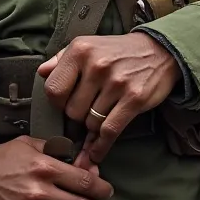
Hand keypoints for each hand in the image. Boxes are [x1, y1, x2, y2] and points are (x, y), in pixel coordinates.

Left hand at [37, 33, 179, 163]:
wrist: (158, 50)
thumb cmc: (116, 51)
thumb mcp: (87, 46)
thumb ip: (61, 59)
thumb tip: (41, 73)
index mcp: (80, 50)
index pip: (53, 90)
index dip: (57, 103)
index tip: (66, 104)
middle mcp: (97, 65)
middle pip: (72, 111)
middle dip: (77, 116)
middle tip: (87, 111)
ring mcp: (116, 83)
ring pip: (90, 123)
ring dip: (92, 127)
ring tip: (99, 118)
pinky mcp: (134, 99)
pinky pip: (110, 131)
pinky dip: (100, 147)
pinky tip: (96, 154)